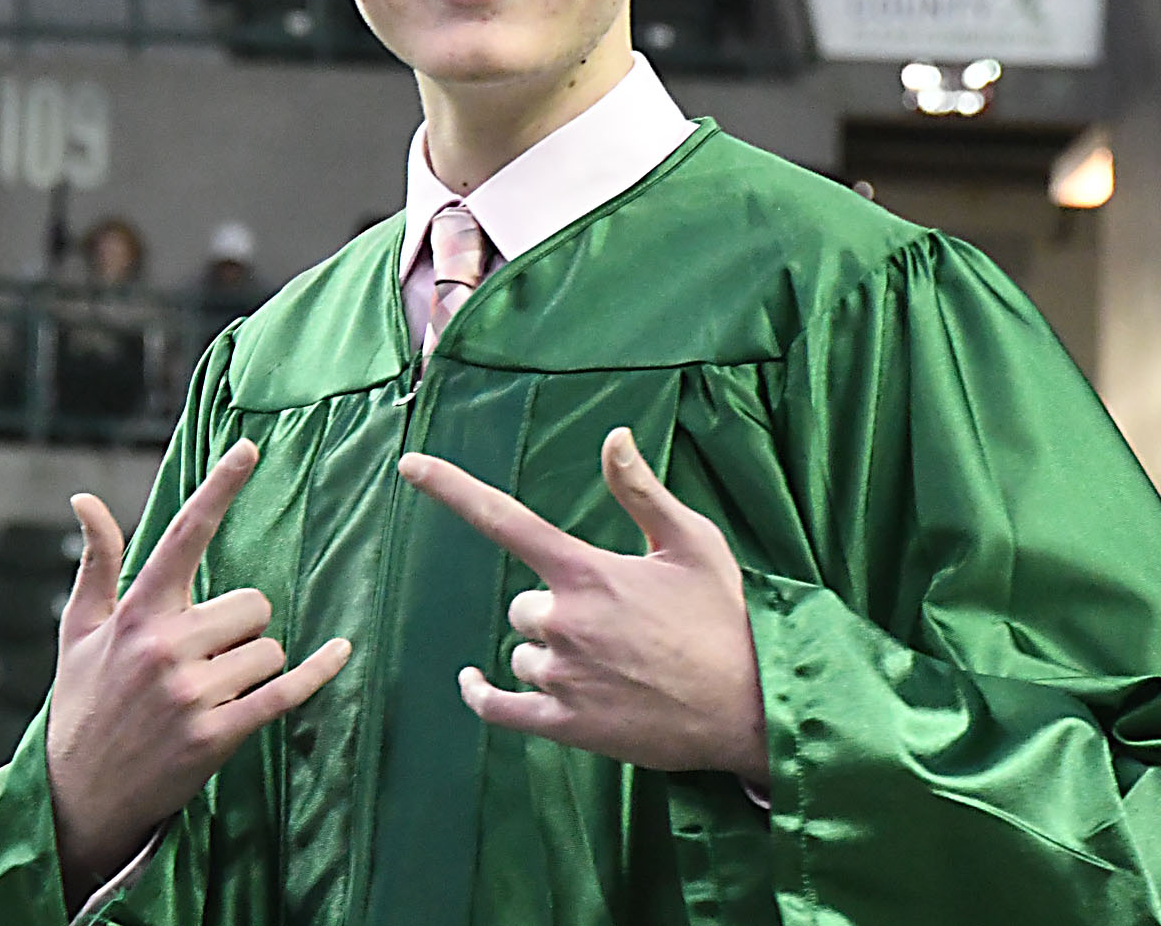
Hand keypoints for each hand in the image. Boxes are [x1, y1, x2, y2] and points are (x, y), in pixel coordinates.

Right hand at [45, 440, 351, 894]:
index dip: (219, 489)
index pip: (182, 536)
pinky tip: (340, 652)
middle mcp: (165, 647)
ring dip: (255, 666)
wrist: (78, 799)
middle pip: (254, 603)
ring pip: (271, 648)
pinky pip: (286, 691)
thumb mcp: (79, 632)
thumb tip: (86, 499)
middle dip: (243, 627)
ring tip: (212, 692)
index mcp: (136, 613)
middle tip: (206, 658)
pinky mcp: (218, 734)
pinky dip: (318, 672)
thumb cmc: (83, 704)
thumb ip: (97, 564)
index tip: (249, 448)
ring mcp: (193, 693)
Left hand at [398, 427, 767, 786]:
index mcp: (587, 571)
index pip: (505, 518)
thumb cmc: (724, 617)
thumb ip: (642, 490)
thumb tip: (613, 435)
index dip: (452, 488)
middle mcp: (564, 621)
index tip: (409, 465)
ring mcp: (561, 676)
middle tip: (613, 624)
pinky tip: (473, 682)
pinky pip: (499, 708)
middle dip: (555, 609)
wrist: (750, 706)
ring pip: (521, 652)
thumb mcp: (692, 543)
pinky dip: (482, 695)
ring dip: (548, 654)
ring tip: (611, 664)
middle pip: (523, 604)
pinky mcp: (565, 725)